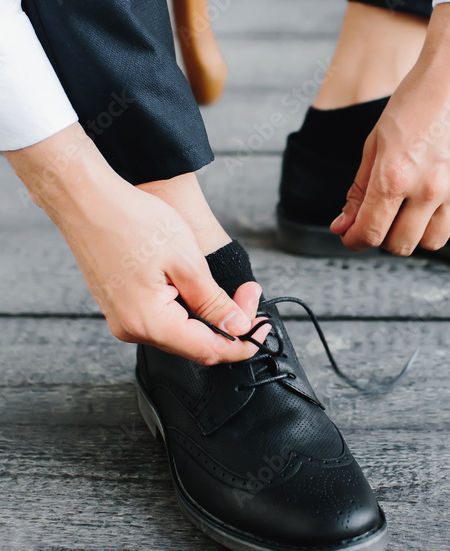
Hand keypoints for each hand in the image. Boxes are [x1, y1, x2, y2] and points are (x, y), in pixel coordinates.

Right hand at [5, 125, 267, 364]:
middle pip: (196, 345)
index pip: (209, 350)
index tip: (262, 327)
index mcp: (149, 322)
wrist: (86, 200)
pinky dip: (188, 310)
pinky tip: (198, 286)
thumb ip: (214, 302)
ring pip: (181, 333)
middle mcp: (133, 329)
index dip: (242, 342)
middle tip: (250, 293)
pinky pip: (163, 321)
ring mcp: (124, 320)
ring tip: (229, 287)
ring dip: (209, 316)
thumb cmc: (132, 222)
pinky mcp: (122, 308)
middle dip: (229, 324)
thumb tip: (238, 328)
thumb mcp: (187, 262)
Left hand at [330, 2, 449, 254]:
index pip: (369, 232)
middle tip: (385, 216)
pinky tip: (448, 207)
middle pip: (401, 245)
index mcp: (393, 176)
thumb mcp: (375, 142)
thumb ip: (358, 189)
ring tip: (415, 210)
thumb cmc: (415, 99)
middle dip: (385, 236)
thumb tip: (342, 226)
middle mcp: (427, 189)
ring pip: (435, 242)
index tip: (353, 234)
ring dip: (419, 233)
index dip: (355, 239)